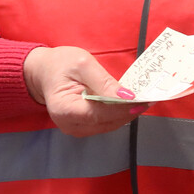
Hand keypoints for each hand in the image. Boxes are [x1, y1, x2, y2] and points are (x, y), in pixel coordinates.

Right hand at [23, 46, 145, 137]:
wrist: (44, 72)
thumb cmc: (60, 64)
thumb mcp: (82, 64)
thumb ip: (103, 81)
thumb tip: (126, 96)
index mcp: (65, 109)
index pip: (99, 113)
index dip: (122, 109)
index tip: (142, 100)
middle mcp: (70, 125)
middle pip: (107, 122)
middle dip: (128, 111)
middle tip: (149, 98)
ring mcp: (76, 129)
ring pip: (109, 125)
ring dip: (126, 114)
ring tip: (142, 100)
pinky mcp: (83, 128)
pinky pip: (106, 124)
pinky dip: (119, 114)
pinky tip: (129, 104)